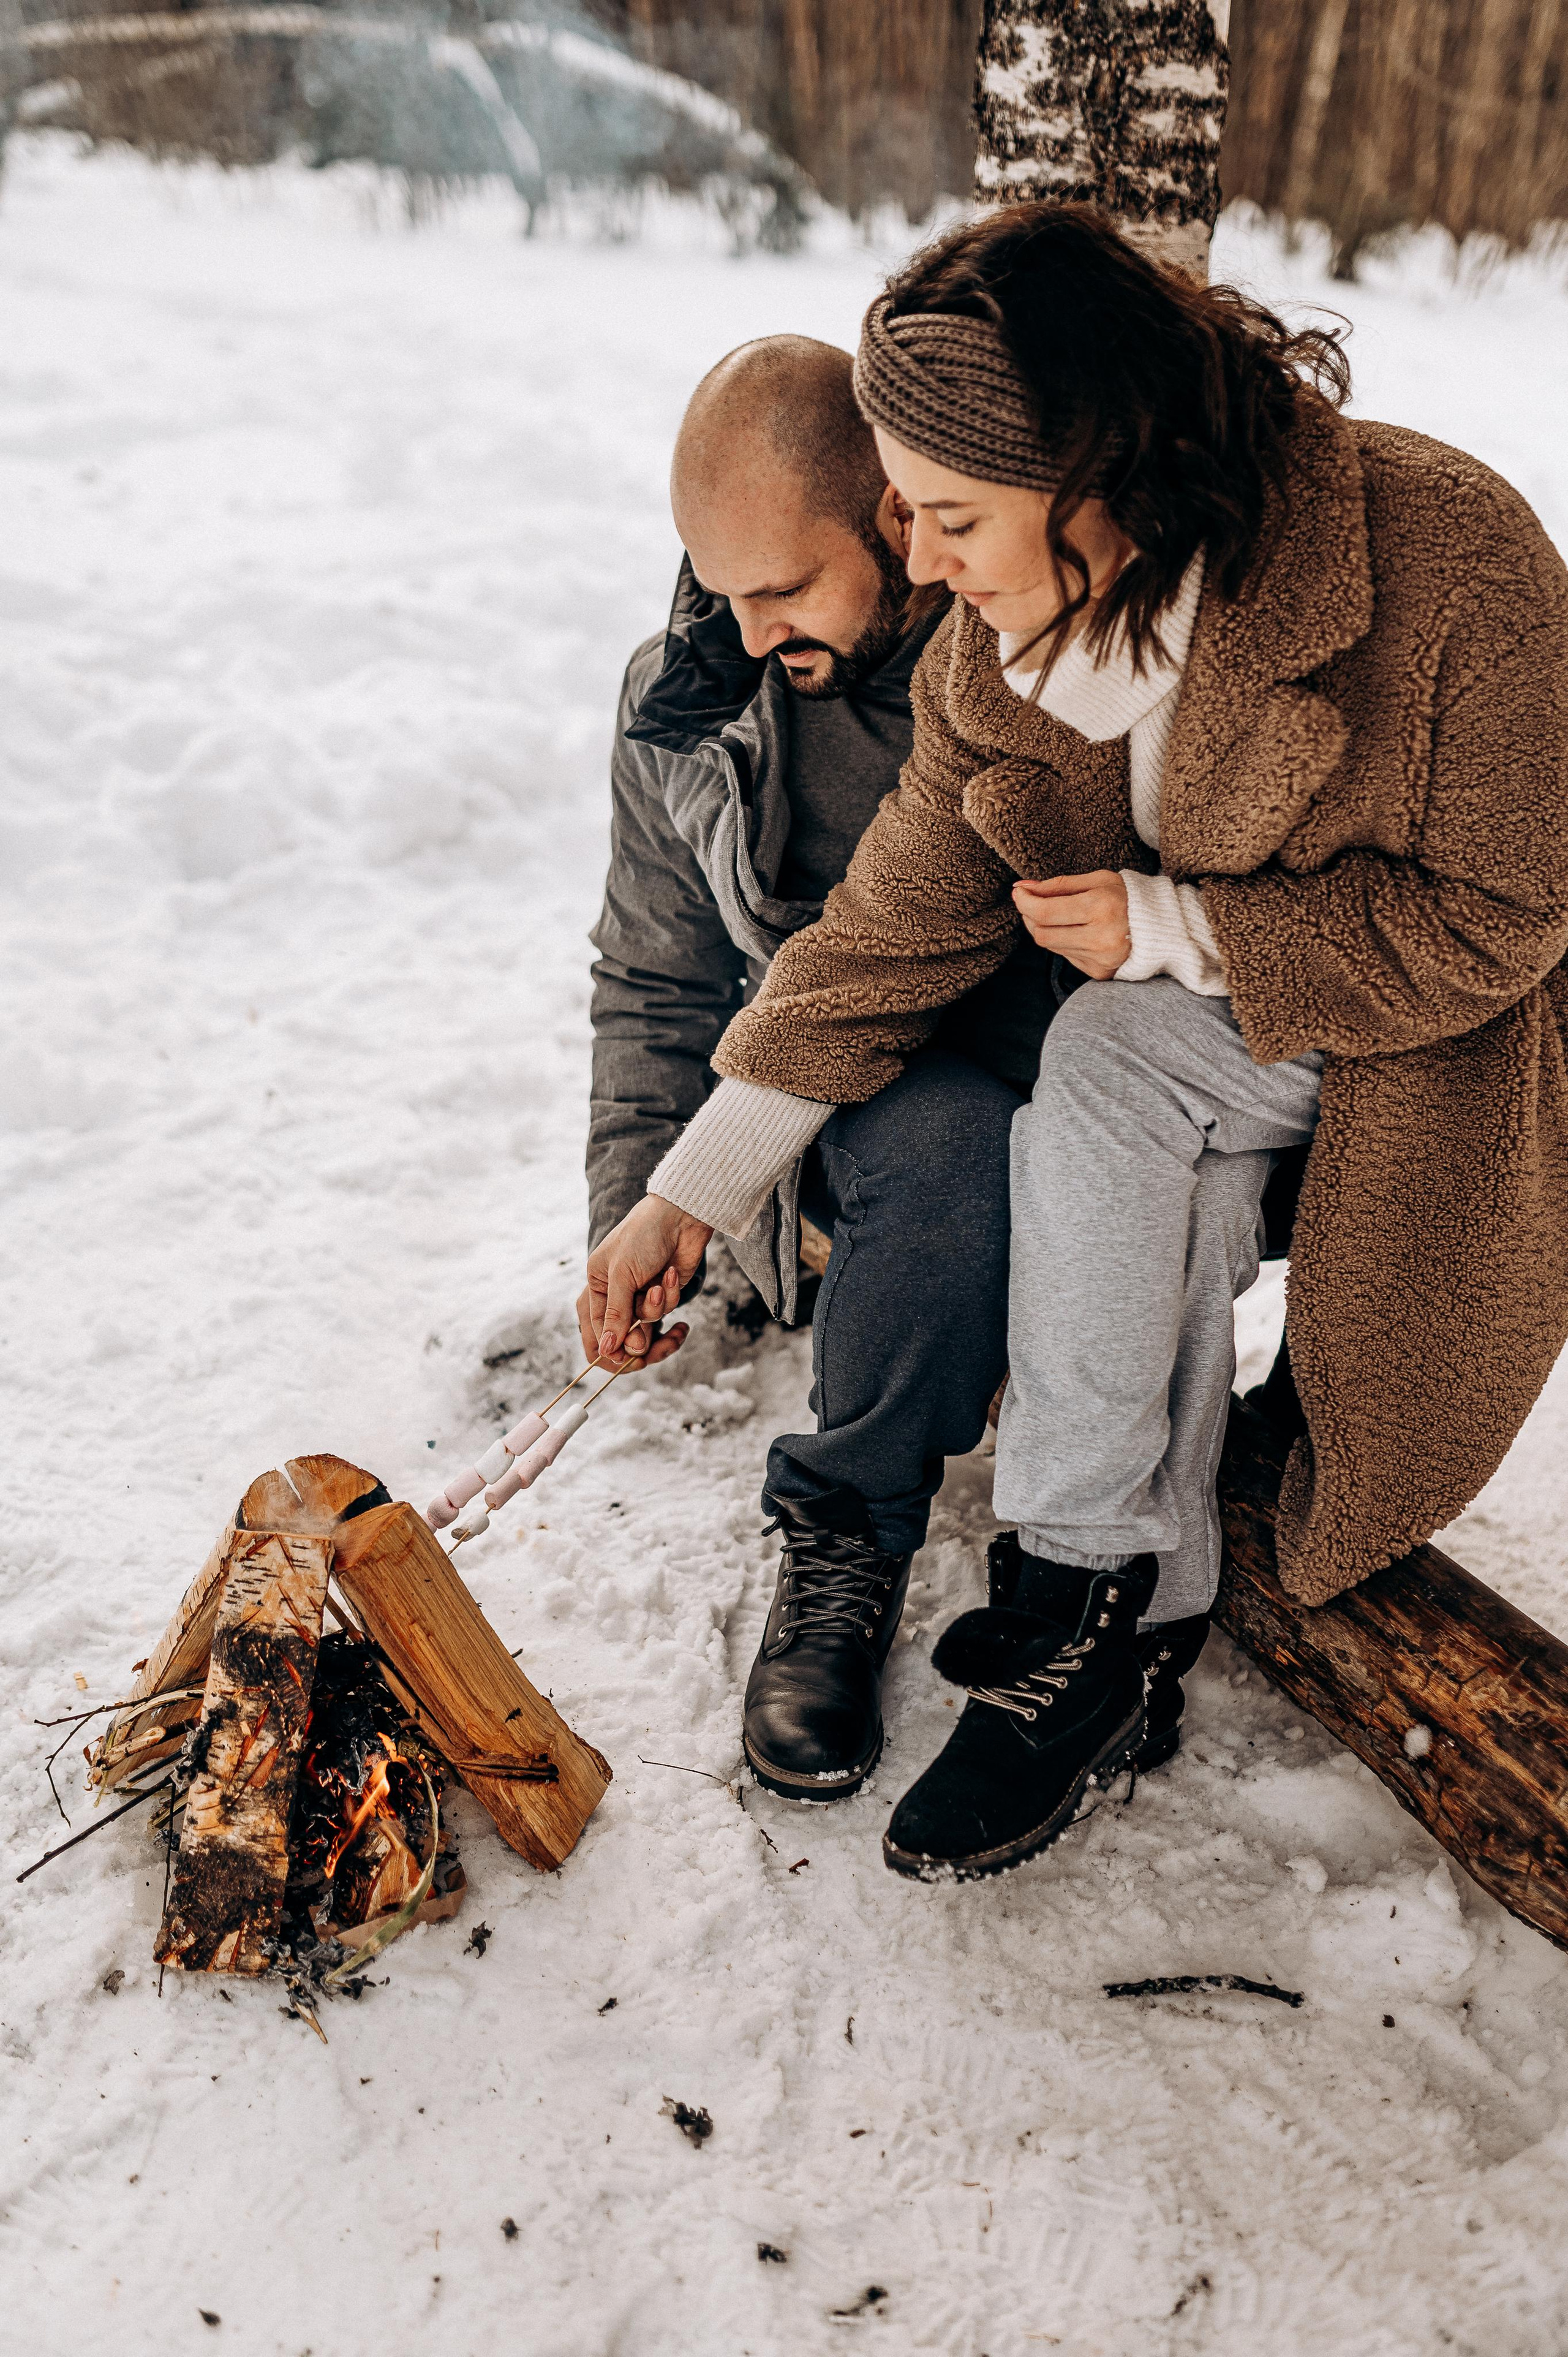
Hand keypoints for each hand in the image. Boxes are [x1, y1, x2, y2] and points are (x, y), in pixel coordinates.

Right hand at [578, 1195, 712, 1371]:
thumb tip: (607, 1351)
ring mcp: (639, 1299)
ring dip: (658, 1308)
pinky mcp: (662, 1296)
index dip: (613, 1353)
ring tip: (661, 1285)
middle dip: (641, 1341)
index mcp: (595, 1291)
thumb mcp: (622, 1275)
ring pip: (648, 1329)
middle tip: (651, 1342)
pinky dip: (671, 1296)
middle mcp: (615, 1299)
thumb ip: (615, 1314)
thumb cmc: (642, 1237)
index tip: (629, 1358)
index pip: (596, 1338)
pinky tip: (672, 1273)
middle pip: (624, 1343)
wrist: (679, 1216)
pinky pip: (666, 1313)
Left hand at [1013, 870, 1130, 979]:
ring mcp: (1100, 959)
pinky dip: (1063, 942)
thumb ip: (1058, 885)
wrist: (1162, 927)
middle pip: (1042, 934)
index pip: (1045, 912)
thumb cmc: (1128, 897)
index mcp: (1100, 907)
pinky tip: (1077, 931)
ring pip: (1052, 946)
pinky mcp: (1100, 972)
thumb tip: (1022, 888)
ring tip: (1058, 915)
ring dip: (1045, 929)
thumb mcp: (1098, 880)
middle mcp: (1100, 938)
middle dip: (1030, 917)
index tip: (1019, 893)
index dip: (1025, 903)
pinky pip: (1067, 957)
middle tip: (1033, 903)